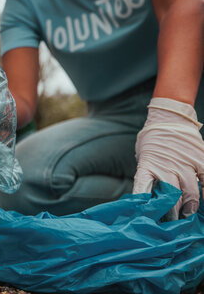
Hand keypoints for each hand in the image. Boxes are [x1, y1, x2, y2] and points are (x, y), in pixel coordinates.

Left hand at [133, 98, 203, 219]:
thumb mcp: (144, 157)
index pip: (143, 188)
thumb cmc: (152, 140)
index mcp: (148, 165)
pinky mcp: (200, 158)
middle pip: (171, 197)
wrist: (169, 118)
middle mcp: (166, 166)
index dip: (145, 205)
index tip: (147, 218)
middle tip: (172, 223)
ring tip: (189, 215)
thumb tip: (146, 196)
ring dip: (191, 206)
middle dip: (172, 213)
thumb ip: (148, 174)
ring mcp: (184, 163)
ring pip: (191, 192)